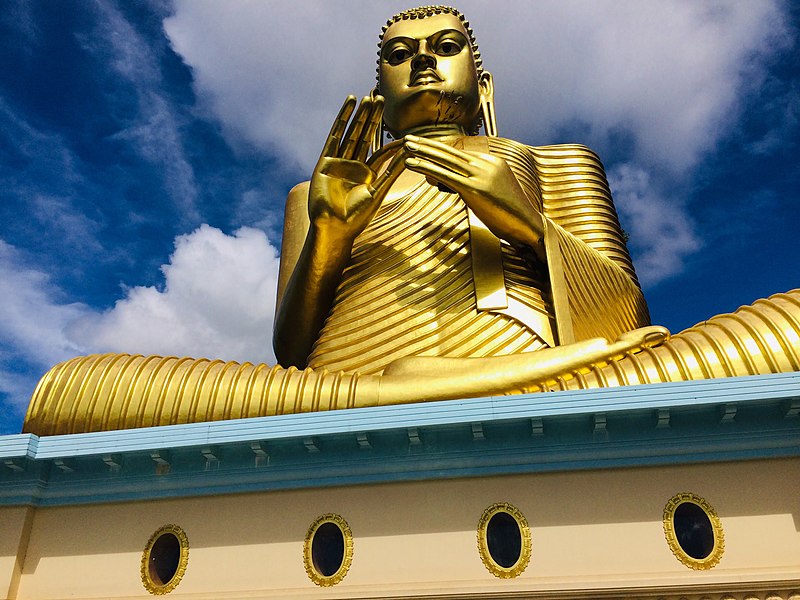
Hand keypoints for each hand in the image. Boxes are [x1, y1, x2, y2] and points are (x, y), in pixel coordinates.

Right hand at [309, 95, 404, 241]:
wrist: (334, 227)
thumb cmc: (357, 217)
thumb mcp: (378, 192)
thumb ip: (392, 171)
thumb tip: (409, 153)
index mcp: (367, 175)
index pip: (380, 151)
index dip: (389, 139)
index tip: (402, 127)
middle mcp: (353, 166)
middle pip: (365, 136)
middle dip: (373, 118)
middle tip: (382, 98)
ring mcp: (339, 161)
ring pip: (352, 132)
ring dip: (360, 115)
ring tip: (368, 97)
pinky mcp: (326, 160)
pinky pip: (335, 134)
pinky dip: (343, 118)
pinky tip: (350, 104)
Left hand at [403, 135, 543, 247]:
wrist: (531, 226)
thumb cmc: (513, 216)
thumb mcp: (495, 194)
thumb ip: (476, 185)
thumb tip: (455, 185)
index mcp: (493, 162)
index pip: (461, 155)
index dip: (440, 154)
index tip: (424, 149)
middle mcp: (487, 164)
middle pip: (451, 152)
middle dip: (428, 145)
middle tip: (409, 139)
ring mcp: (481, 175)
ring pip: (445, 160)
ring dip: (423, 151)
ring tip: (406, 146)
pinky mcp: (475, 189)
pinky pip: (445, 175)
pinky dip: (426, 167)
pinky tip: (412, 163)